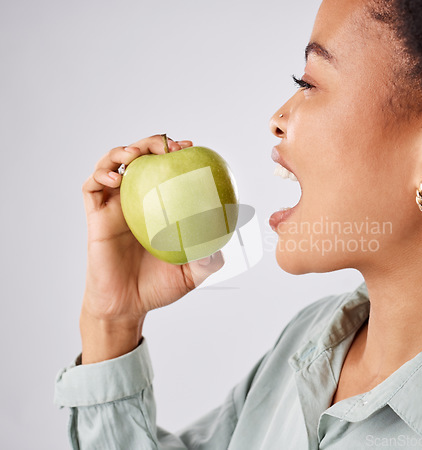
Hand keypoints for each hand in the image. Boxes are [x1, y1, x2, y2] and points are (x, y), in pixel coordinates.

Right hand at [80, 135, 223, 362]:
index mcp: (157, 209)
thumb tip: (225, 246)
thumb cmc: (158, 287)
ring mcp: (114, 208)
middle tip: (170, 146)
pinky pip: (92, 189)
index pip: (164, 172)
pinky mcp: (96, 218)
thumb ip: (209, 260)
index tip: (191, 148)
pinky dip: (101, 175)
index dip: (175, 155)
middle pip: (140, 160)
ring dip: (124, 151)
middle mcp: (135, 203)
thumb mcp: (193, 273)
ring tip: (138, 152)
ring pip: (113, 166)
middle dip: (153, 144)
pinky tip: (117, 178)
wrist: (128, 307)